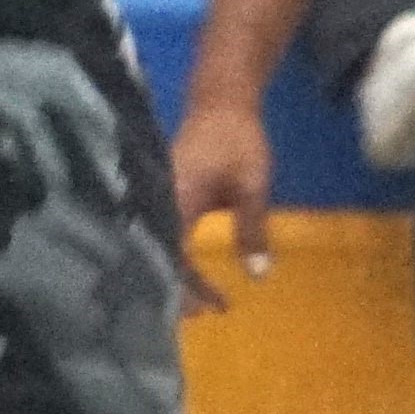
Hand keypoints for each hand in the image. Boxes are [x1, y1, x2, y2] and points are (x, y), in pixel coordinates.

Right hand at [171, 96, 279, 312]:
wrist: (220, 99)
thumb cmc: (236, 139)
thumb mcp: (252, 185)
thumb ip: (252, 229)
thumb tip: (258, 276)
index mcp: (174, 201)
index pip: (173, 258)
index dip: (189, 288)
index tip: (214, 306)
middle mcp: (157, 201)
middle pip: (156, 256)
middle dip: (175, 290)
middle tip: (201, 314)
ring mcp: (156, 196)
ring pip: (156, 245)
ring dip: (173, 273)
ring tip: (196, 300)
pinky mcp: (161, 194)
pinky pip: (160, 232)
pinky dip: (172, 254)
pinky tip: (186, 268)